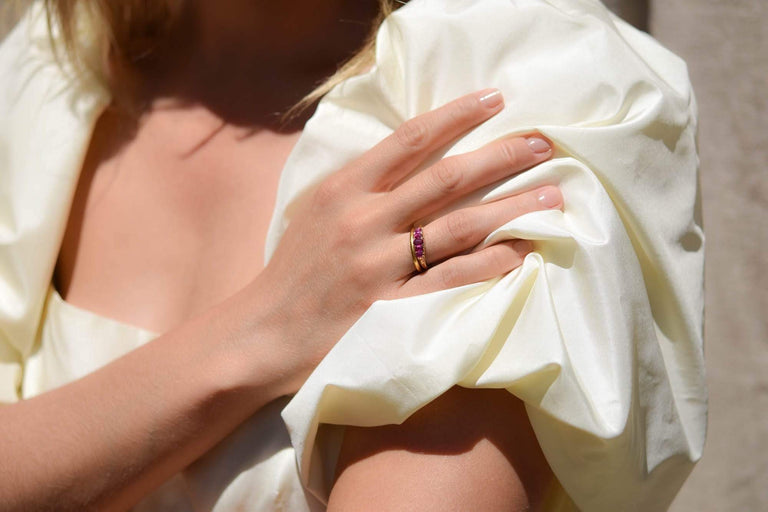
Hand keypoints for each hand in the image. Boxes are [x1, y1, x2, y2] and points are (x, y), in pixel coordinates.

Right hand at [251, 88, 560, 390]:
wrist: (262, 332)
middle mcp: (364, 218)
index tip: (494, 99)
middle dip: (500, 155)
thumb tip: (409, 157)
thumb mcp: (314, 210)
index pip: (410, 139)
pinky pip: (454, 278)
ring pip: (460, 225)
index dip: (457, 115)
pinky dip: (492, 262)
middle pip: (447, 177)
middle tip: (542, 142)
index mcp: (343, 188)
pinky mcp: (392, 305)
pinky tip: (524, 250)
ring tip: (552, 194)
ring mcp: (380, 263)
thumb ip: (358, 184)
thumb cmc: (293, 271)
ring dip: (511, 206)